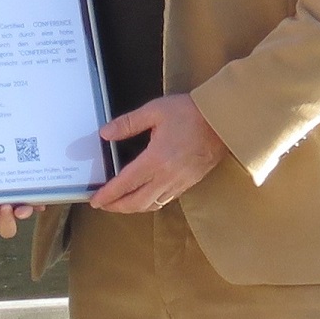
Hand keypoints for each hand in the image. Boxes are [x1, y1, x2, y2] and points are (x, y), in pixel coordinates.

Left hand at [87, 93, 228, 212]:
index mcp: (156, 159)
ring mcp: (180, 182)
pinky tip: (144, 197)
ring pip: (152, 205)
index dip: (108, 194)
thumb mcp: (155, 111)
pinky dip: (150, 203)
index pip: (125, 183)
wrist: (223, 121)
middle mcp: (167, 176)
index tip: (96, 200)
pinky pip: (166, 200)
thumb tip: (106, 134)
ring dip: (133, 208)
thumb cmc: (191, 113)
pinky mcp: (190, 183)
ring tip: (120, 204)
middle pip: (137, 202)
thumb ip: (128, 123)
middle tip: (104, 205)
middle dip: (117, 207)